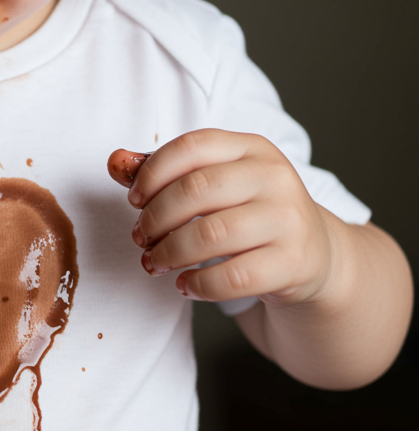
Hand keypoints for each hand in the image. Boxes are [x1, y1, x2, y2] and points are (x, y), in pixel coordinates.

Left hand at [107, 130, 338, 306]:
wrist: (314, 254)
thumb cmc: (247, 211)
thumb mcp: (213, 182)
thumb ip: (162, 171)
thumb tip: (115, 162)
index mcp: (251, 147)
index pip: (192, 146)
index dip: (152, 172)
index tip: (133, 199)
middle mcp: (275, 177)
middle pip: (196, 190)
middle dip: (155, 217)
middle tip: (139, 237)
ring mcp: (289, 219)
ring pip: (211, 235)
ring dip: (169, 253)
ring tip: (154, 262)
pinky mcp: (295, 262)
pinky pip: (234, 277)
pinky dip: (198, 284)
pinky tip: (185, 284)